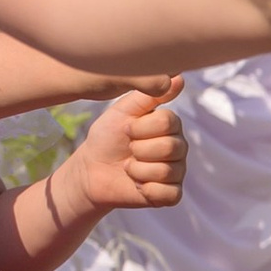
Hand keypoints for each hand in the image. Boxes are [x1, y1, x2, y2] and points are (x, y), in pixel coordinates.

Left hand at [68, 78, 186, 213]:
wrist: (91, 170)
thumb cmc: (107, 138)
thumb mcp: (123, 111)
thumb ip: (150, 95)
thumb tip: (179, 76)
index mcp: (171, 126)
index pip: (169, 122)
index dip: (141, 128)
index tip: (127, 130)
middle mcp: (179, 147)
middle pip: (171, 147)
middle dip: (139, 150)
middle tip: (128, 150)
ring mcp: (177, 171)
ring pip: (167, 171)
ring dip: (138, 170)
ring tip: (129, 167)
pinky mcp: (171, 194)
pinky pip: (168, 193)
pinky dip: (147, 189)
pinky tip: (137, 184)